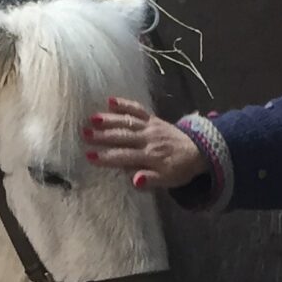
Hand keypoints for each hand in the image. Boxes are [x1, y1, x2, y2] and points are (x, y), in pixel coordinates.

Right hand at [82, 97, 206, 190]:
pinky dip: (125, 104)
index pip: (125, 156)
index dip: (107, 157)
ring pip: (128, 121)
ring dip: (110, 119)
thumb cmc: (178, 169)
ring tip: (92, 118)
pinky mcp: (152, 119)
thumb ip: (150, 180)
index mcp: (150, 156)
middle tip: (84, 134)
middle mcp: (148, 139)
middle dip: (103, 135)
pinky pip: (138, 110)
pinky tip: (111, 100)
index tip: (89, 156)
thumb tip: (134, 180)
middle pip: (123, 137)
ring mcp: (150, 126)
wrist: (198, 150)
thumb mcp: (167, 180)